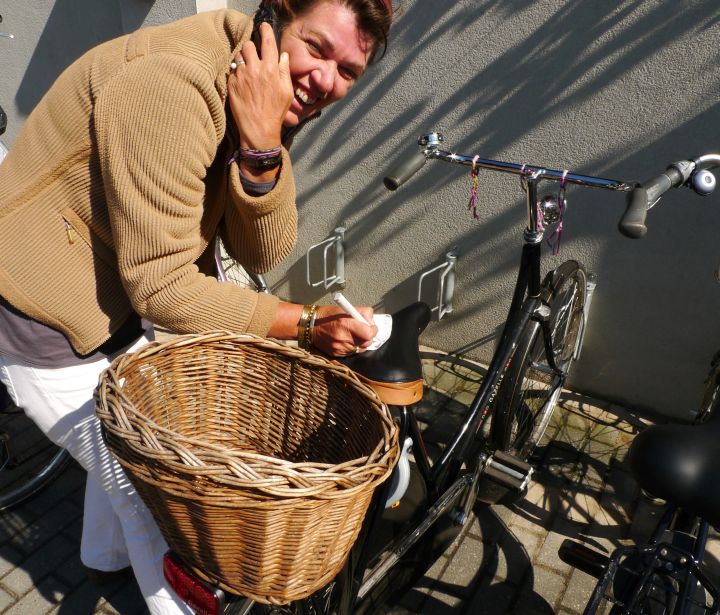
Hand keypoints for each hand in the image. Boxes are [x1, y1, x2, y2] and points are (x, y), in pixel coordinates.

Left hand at [228, 22, 292, 150]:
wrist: (258, 129)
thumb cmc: (275, 113)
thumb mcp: (287, 93)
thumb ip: (285, 72)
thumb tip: (283, 57)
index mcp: (272, 70)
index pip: (268, 42)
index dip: (266, 30)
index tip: (264, 27)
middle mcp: (256, 69)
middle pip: (249, 45)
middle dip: (251, 47)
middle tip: (254, 55)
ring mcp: (242, 76)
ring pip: (239, 55)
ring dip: (243, 58)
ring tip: (247, 68)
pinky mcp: (232, 83)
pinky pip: (233, 70)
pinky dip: (237, 72)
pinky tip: (242, 82)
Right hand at [311, 306, 377, 356]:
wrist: (310, 326)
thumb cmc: (328, 315)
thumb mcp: (345, 308)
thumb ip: (362, 313)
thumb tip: (372, 320)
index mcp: (346, 324)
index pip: (369, 333)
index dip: (373, 330)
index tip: (371, 326)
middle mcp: (344, 338)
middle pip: (367, 343)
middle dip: (368, 337)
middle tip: (364, 331)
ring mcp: (340, 348)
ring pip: (360, 349)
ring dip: (361, 343)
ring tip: (354, 335)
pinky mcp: (337, 354)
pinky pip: (351, 353)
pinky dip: (353, 347)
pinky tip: (346, 340)